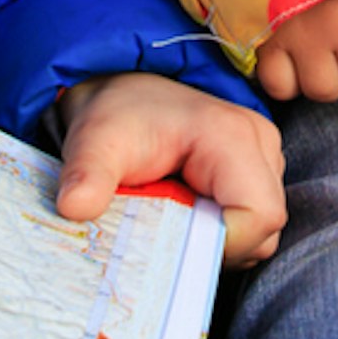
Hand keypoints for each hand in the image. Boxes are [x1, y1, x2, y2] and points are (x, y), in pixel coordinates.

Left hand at [54, 71, 287, 262]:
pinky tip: (186, 213)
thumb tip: (72, 209)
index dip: (220, 244)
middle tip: (166, 228)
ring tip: (173, 217)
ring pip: (261, 232)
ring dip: (217, 241)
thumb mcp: (94, 143)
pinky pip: (252, 224)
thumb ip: (88, 175)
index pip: (259, 216)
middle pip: (265, 230)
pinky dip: (220, 232)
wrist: (122, 93)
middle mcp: (260, 144)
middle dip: (214, 246)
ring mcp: (264, 158)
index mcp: (232, 136)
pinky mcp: (257, 171)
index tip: (170, 240)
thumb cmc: (114, 116)